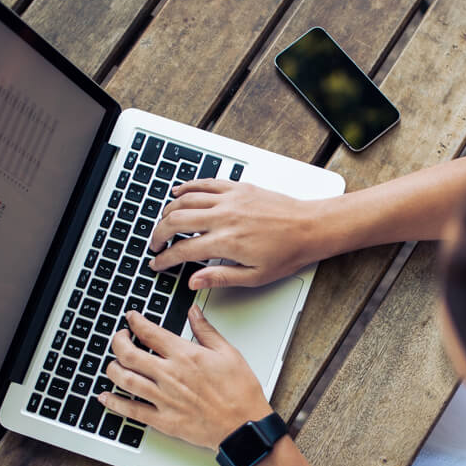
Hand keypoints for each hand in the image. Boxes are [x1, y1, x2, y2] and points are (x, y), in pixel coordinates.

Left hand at [99, 307, 271, 450]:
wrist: (244, 426)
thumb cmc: (240, 392)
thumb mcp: (228, 353)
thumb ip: (206, 331)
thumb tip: (194, 312)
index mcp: (185, 355)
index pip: (150, 333)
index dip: (135, 322)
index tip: (131, 318)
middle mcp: (170, 375)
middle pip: (129, 354)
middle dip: (118, 342)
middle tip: (119, 338)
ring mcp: (164, 398)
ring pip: (125, 379)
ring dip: (113, 368)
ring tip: (112, 363)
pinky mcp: (163, 420)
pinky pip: (132, 410)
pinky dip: (115, 402)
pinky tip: (106, 397)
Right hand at [149, 179, 343, 288]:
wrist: (310, 227)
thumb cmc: (287, 252)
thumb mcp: (254, 277)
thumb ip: (219, 277)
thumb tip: (193, 282)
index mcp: (226, 242)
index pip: (183, 250)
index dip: (165, 259)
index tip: (157, 264)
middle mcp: (224, 217)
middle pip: (176, 221)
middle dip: (158, 234)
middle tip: (155, 244)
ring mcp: (230, 199)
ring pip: (185, 200)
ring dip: (168, 212)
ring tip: (163, 223)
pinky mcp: (237, 188)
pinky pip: (205, 183)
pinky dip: (187, 187)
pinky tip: (178, 193)